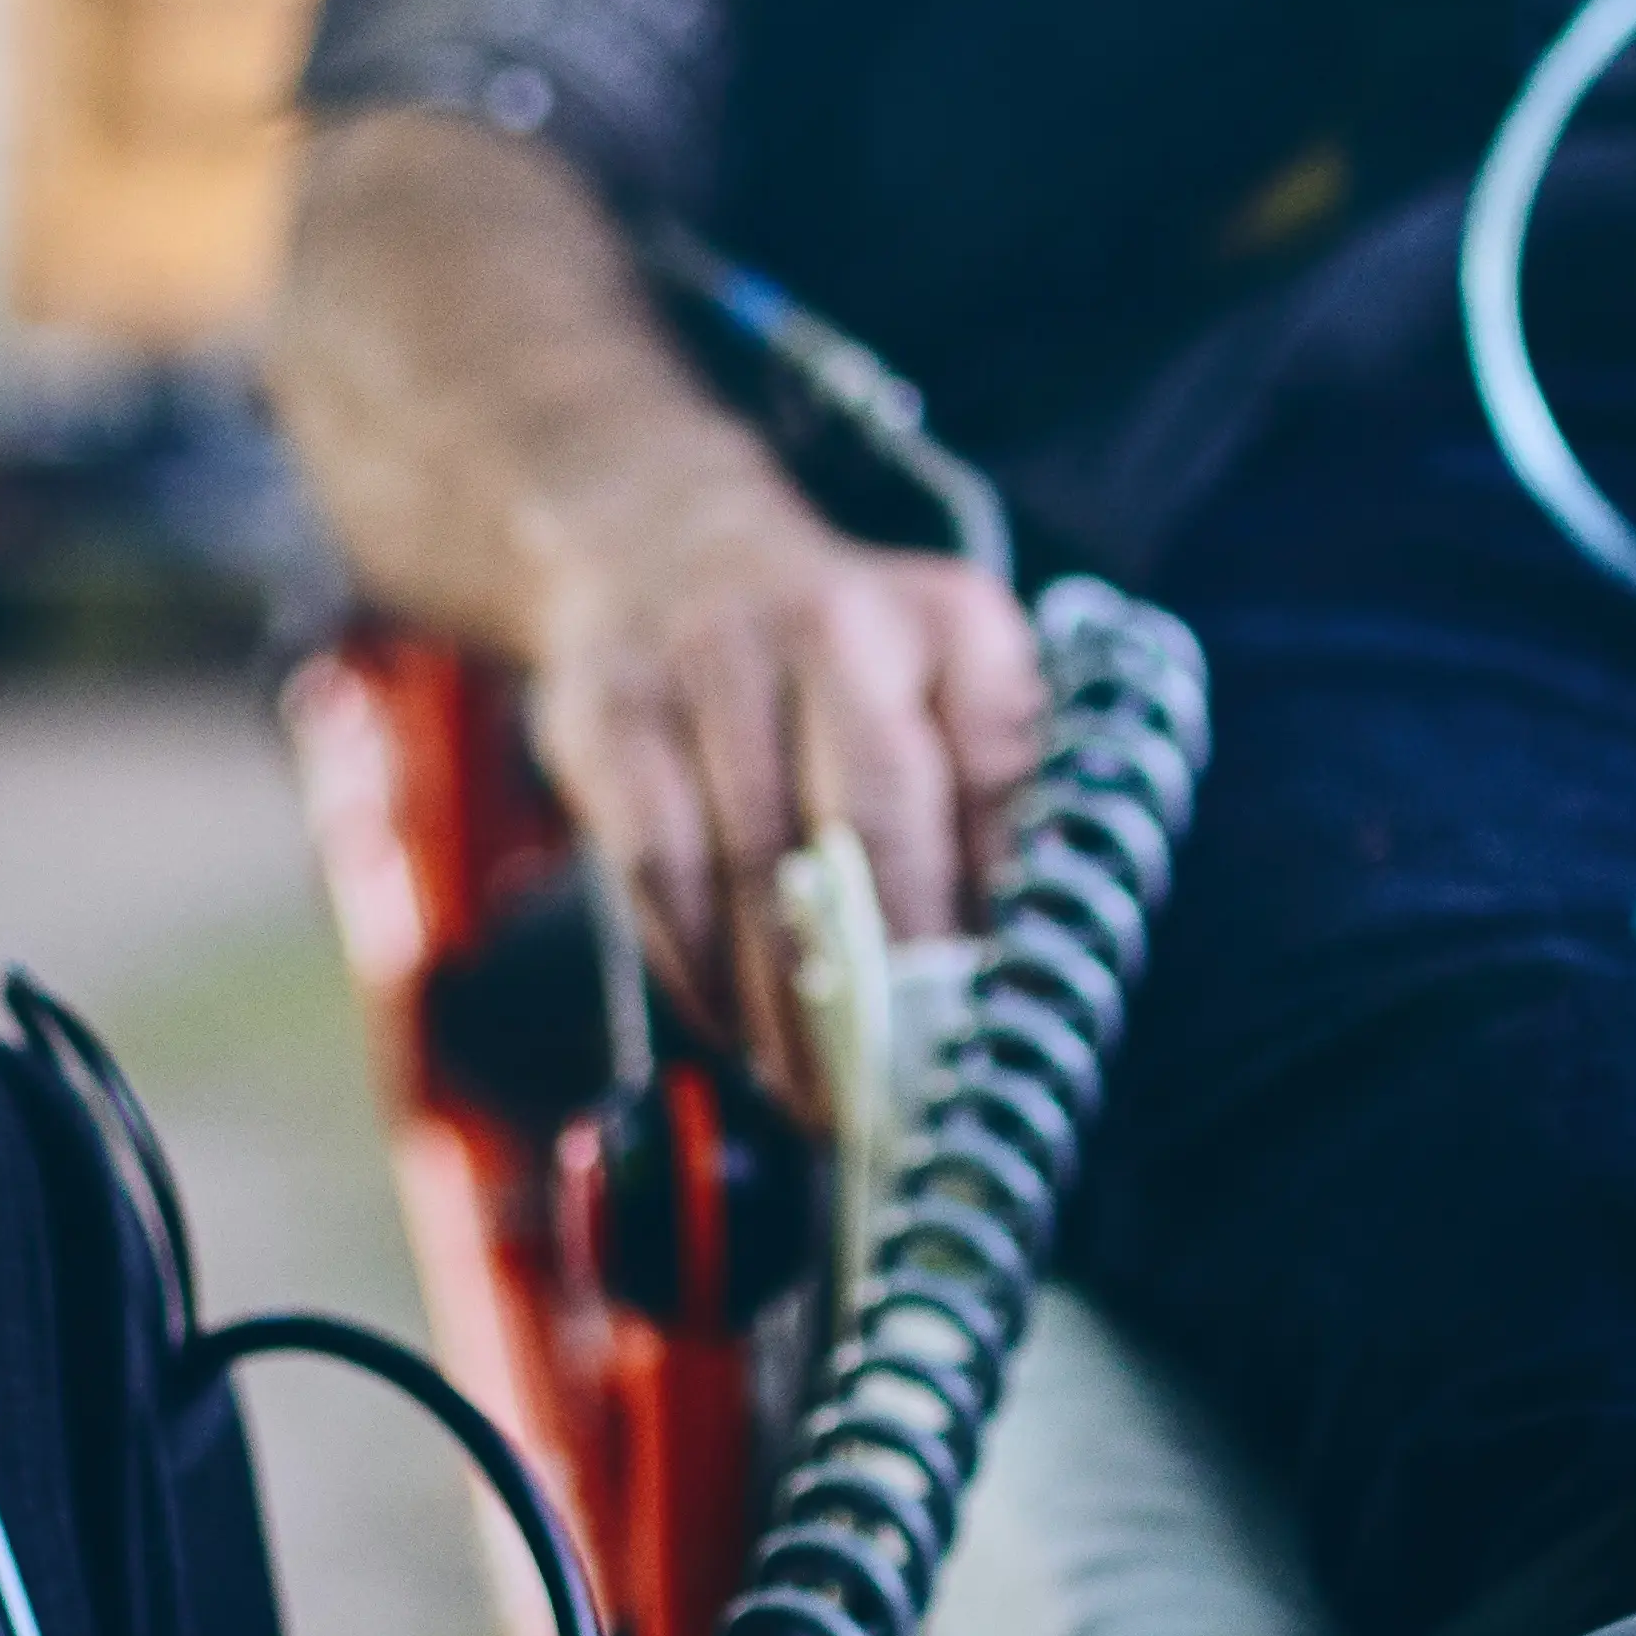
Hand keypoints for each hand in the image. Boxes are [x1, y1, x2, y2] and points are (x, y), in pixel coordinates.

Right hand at [522, 465, 1039, 1107]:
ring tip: (818, 1095)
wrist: (652, 541)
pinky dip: (700, 969)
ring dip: (789, 1005)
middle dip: (891, 977)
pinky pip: (660, 872)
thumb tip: (1024, 969)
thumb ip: (995, 794)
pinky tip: (734, 1030)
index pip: (1000, 775)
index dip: (999, 909)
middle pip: (873, 822)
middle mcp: (831, 622)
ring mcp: (707, 663)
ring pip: (756, 866)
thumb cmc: (832, 653)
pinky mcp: (611, 715)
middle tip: (902, 1087)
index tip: (996, 1022)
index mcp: (948, 619)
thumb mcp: (942, 674)